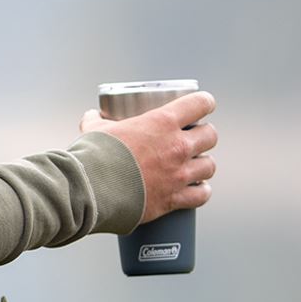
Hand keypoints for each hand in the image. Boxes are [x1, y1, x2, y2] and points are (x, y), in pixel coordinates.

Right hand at [79, 91, 216, 224]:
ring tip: (192, 166)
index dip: (204, 103)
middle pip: (210, 135)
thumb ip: (96, 121)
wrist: (89, 190)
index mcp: (162, 122)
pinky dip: (200, 192)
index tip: (201, 107)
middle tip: (191, 139)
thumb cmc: (93, 156)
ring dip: (202, 164)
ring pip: (209, 166)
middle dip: (204, 136)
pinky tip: (195, 189)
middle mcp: (177, 147)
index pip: (201, 103)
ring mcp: (178, 174)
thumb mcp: (94, 130)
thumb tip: (91, 117)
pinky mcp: (173, 198)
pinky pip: (201, 195)